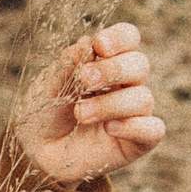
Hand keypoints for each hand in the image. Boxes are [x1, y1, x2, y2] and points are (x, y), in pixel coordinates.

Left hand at [15, 22, 165, 185]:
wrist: (37, 154)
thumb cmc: (45, 113)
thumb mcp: (48, 85)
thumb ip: (68, 65)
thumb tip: (87, 42)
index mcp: (106, 62)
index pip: (129, 38)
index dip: (120, 37)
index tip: (99, 45)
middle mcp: (125, 85)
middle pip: (139, 64)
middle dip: (113, 69)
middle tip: (84, 81)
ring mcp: (134, 113)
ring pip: (142, 97)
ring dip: (110, 104)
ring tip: (81, 114)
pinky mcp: (137, 142)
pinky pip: (153, 130)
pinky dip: (134, 126)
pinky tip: (109, 129)